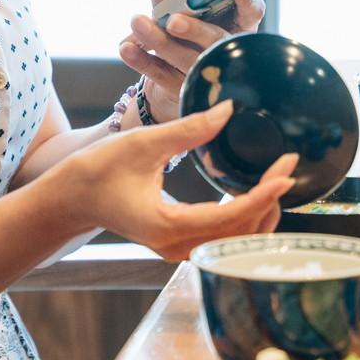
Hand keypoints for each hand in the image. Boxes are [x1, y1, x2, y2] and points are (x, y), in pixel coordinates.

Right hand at [56, 101, 294, 260]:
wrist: (71, 198)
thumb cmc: (98, 171)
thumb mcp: (144, 143)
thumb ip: (189, 130)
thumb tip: (228, 110)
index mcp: (168, 227)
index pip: (231, 218)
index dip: (263, 195)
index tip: (285, 171)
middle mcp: (176, 247)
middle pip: (240, 236)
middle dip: (269, 202)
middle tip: (287, 166)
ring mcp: (178, 249)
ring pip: (235, 241)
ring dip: (261, 212)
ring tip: (278, 178)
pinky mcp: (179, 243)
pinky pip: (223, 238)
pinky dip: (244, 217)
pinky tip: (256, 194)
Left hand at [120, 0, 266, 122]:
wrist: (170, 77)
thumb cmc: (179, 29)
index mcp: (234, 23)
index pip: (250, 12)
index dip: (247, 1)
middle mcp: (221, 48)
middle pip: (214, 40)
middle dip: (194, 29)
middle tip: (173, 20)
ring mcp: (203, 72)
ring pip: (185, 58)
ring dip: (161, 42)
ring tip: (137, 23)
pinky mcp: (180, 90)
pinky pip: (161, 75)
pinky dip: (143, 61)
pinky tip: (124, 47)